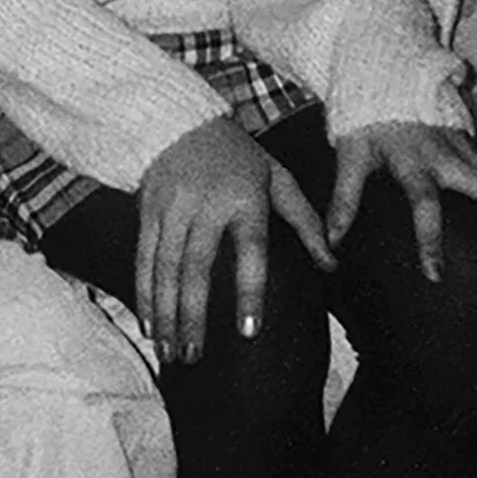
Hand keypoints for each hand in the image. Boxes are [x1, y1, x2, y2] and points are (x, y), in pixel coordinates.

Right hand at [137, 115, 333, 364]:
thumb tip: (332, 265)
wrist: (180, 120)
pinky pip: (144, 257)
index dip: (249, 291)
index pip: (250, 250)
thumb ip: (305, 220)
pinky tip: (148, 323)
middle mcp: (206, 204)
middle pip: (197, 267)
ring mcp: (172, 207)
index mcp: (245, 198)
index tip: (249, 331)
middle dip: (193, 315)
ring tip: (170, 351)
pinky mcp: (147, 210)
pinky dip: (144, 292)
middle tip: (194, 357)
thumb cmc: (239, 156)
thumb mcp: (277, 178)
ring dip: (166, 313)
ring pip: (166, 268)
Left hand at [326, 121, 476, 285]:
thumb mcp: (350, 152)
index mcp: (415, 157)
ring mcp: (470, 152)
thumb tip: (330, 244)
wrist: (389, 72)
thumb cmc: (369, 116)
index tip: (435, 274)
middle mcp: (451, 155)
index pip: (425, 201)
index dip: (428, 239)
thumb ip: (344, 197)